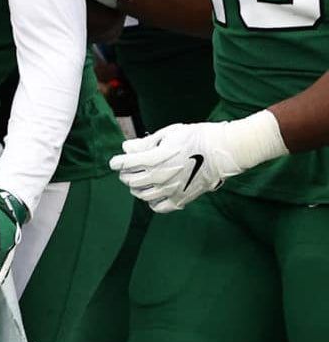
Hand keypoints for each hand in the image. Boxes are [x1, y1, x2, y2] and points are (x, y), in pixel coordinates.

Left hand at [111, 110, 286, 212]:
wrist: (225, 151)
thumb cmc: (197, 137)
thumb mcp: (169, 134)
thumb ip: (145, 143)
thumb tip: (126, 148)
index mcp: (154, 158)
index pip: (124, 164)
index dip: (117, 162)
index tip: (116, 161)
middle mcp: (159, 176)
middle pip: (130, 180)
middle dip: (125, 174)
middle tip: (128, 169)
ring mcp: (170, 189)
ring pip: (141, 195)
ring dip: (136, 187)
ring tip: (140, 181)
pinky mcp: (181, 198)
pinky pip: (159, 207)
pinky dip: (152, 202)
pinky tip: (155, 193)